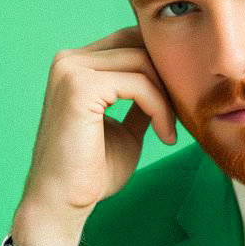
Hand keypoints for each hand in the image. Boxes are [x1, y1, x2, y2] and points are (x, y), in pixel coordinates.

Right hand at [11, 25, 178, 245]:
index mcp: (77, 67)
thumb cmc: (92, 172)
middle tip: (181, 114)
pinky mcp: (80, 86)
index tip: (178, 104)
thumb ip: (141, 102)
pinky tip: (164, 135)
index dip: (160, 67)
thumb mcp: (127, 129)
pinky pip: (138, 84)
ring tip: (170, 131)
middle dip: (167, 77)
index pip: (129, 42)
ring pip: (142, 62)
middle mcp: (70, 61)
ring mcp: (71, 70)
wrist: (63, 203)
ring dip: (166, 97)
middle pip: (138, 45)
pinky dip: (159, 108)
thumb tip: (168, 85)